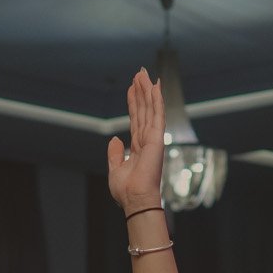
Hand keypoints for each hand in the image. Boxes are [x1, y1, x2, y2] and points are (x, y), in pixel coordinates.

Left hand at [107, 68, 165, 214]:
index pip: (136, 119)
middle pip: (143, 110)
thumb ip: (115, 153)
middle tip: (139, 73)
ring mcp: (153, 138)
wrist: (135, 200)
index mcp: (138, 146)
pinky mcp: (157, 139)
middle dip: (141, 91)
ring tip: (144, 74)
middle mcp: (147, 140)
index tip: (132, 87)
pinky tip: (156, 86)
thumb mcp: (115, 169)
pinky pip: (157, 115)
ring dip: (148, 90)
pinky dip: (157, 100)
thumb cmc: (127, 191)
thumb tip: (115, 139)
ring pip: (150, 108)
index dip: (134, 102)